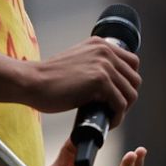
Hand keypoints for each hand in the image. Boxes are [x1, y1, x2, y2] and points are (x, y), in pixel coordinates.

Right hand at [25, 37, 140, 122]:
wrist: (32, 82)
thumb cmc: (49, 78)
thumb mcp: (77, 61)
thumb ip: (94, 64)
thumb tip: (111, 84)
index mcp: (101, 44)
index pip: (132, 62)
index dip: (128, 82)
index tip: (118, 95)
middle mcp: (106, 51)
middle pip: (134, 79)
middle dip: (127, 97)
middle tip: (114, 109)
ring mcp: (104, 65)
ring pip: (130, 93)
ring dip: (123, 109)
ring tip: (110, 117)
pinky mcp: (100, 81)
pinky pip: (121, 103)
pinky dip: (117, 116)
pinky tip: (108, 121)